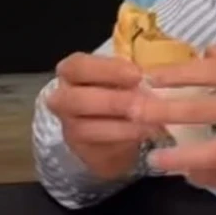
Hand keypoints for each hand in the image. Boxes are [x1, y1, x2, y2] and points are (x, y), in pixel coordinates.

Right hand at [45, 53, 165, 180]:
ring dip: (122, 125)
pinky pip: (101, 145)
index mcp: (71, 71)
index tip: (137, 75)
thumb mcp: (121, 76)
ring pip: (87, 127)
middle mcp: (62, 97)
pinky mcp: (82, 148)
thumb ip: (129, 75)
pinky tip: (146, 132)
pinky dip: (125, 138)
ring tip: (151, 121)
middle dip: (114, 101)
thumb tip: (153, 77)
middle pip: (77, 99)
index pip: (79, 66)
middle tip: (144, 103)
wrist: (111, 130)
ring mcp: (69, 126)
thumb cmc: (116, 91)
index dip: (107, 70)